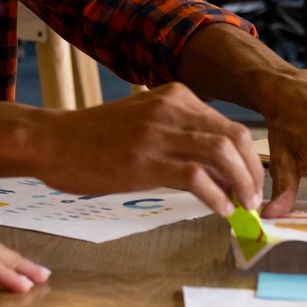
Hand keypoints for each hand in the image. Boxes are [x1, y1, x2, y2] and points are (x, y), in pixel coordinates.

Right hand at [31, 83, 263, 213]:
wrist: (52, 140)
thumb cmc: (95, 137)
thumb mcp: (145, 122)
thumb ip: (181, 136)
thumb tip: (220, 173)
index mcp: (175, 96)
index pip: (229, 125)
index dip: (248, 158)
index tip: (251, 184)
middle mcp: (171, 108)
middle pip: (234, 136)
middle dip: (252, 172)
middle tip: (254, 200)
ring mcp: (158, 133)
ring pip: (221, 153)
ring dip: (241, 185)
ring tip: (243, 208)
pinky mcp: (144, 160)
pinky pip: (196, 176)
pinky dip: (216, 197)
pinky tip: (219, 211)